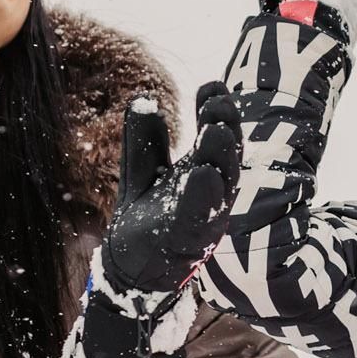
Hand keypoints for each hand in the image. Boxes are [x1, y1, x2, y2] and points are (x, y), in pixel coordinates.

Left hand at [94, 85, 243, 314]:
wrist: (130, 271)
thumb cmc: (146, 219)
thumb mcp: (140, 172)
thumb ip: (143, 141)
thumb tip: (143, 99)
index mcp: (202, 170)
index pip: (216, 134)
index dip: (215, 109)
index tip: (211, 85)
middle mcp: (211, 192)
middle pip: (226, 155)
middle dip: (226, 127)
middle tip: (219, 102)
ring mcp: (205, 217)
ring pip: (220, 184)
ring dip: (221, 157)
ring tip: (215, 130)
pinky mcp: (190, 240)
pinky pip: (200, 216)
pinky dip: (203, 195)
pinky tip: (202, 174)